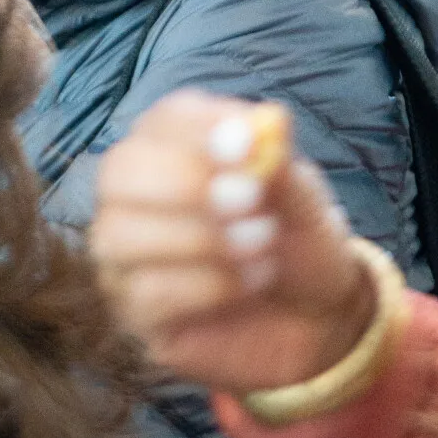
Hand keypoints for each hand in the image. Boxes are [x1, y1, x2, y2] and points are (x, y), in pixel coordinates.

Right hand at [91, 91, 376, 394]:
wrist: (316, 317)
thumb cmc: (298, 242)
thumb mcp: (304, 200)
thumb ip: (278, 165)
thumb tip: (257, 128)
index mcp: (179, 148)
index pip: (163, 121)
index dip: (200, 128)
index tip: (248, 145)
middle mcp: (138, 196)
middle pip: (120, 172)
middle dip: (184, 182)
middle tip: (250, 198)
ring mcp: (128, 257)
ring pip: (121, 235)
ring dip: (199, 238)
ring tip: (262, 243)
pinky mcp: (136, 312)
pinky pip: (145, 293)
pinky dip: (206, 285)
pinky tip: (249, 283)